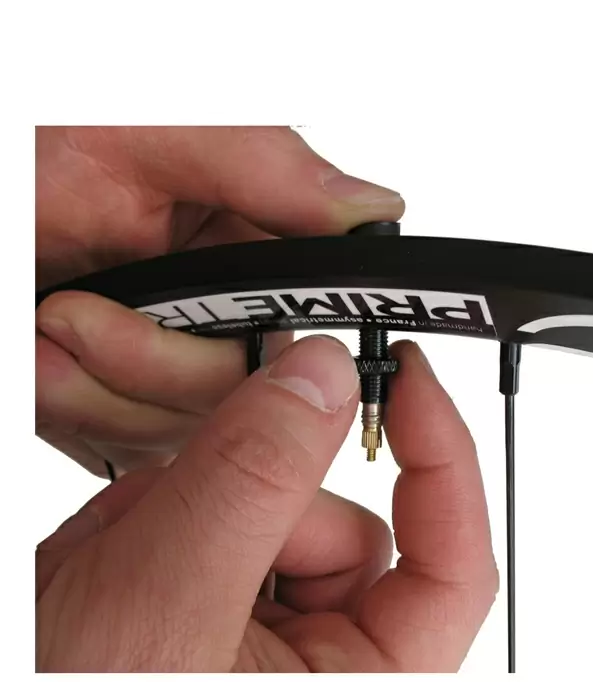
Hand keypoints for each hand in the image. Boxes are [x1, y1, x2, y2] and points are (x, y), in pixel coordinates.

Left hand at [35, 126, 403, 475]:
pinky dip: (76, 412)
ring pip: (190, 432)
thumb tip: (373, 207)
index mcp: (247, 247)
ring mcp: (176, 367)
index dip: (271, 337)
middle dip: (154, 364)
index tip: (212, 324)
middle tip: (75, 314)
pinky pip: (133, 449)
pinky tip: (44, 361)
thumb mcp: (143, 138)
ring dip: (99, 390)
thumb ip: (266, 166)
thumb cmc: (35, 155)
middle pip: (246, 392)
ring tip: (44, 329)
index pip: (305, 318)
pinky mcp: (130, 409)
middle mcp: (222, 312)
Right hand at [36, 337, 498, 671]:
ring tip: (109, 569)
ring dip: (181, 518)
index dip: (444, 461)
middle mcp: (319, 670)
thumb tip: (323, 381)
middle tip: (170, 517)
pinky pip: (209, 532)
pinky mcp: (210, 623)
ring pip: (263, 518)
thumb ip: (252, 480)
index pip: (454, 567)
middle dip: (250, 501)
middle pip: (337, 527)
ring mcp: (261, 646)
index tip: (409, 378)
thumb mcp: (167, 603)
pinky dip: (152, 529)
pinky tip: (100, 572)